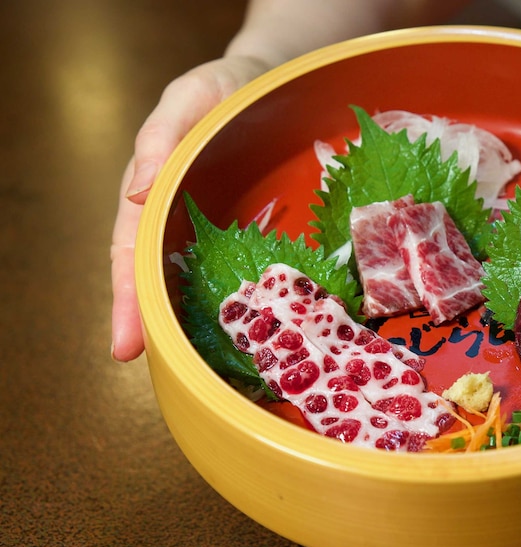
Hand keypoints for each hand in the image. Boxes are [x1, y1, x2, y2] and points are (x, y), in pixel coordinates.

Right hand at [111, 55, 271, 360]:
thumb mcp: (190, 99)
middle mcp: (180, 218)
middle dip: (150, 323)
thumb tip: (136, 192)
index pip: (133, 253)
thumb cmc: (224, 90)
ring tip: (192, 365)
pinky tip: (249, 330)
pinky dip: (237, 298)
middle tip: (148, 366)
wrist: (272, 83)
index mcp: (154, 191)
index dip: (127, 299)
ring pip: (195, 280)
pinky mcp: (252, 230)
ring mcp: (216, 229)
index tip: (124, 344)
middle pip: (157, 277)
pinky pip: (241, 267)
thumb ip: (161, 138)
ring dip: (190, 320)